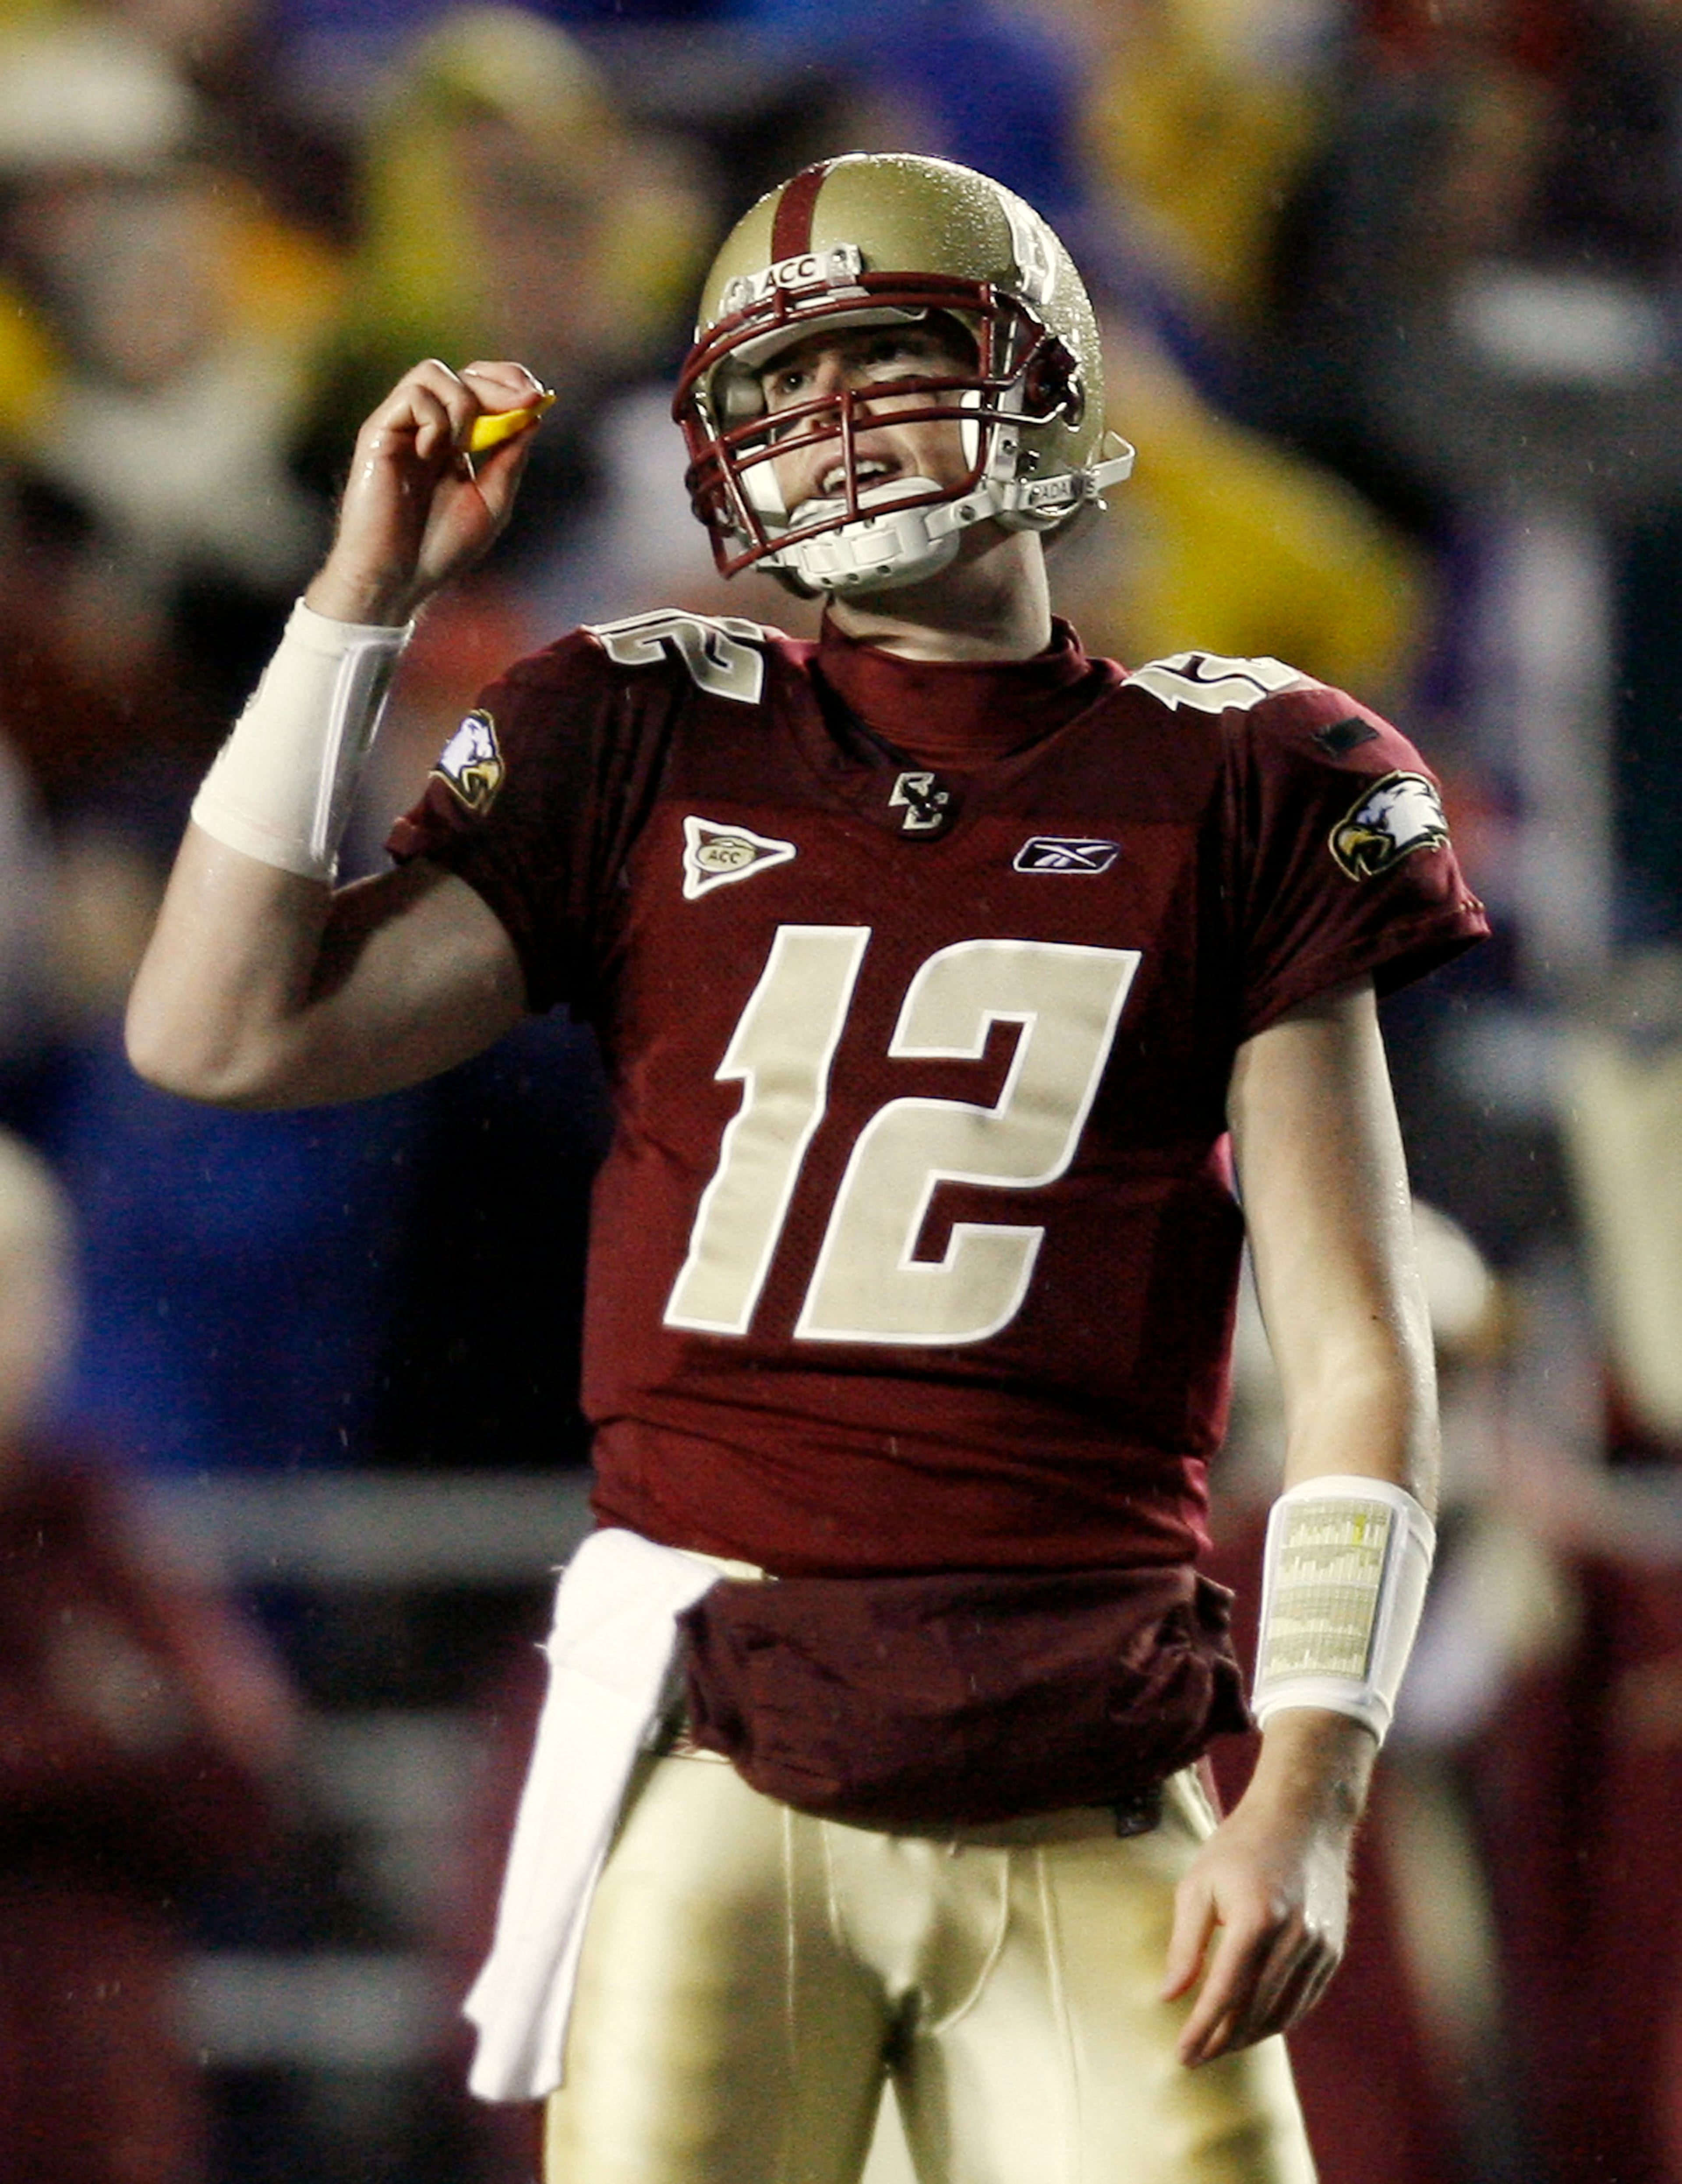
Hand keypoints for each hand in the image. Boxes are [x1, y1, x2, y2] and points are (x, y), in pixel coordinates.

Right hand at [305, 358, 546, 625]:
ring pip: (433, 372)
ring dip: (463, 402)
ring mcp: (403, 427)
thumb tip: (533, 416)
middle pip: (463, 372)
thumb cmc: (441, 549)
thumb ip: (510, 458)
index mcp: (456, 442)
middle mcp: (428, 428)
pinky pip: (414, 395)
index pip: (482, 389)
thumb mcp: (492, 501)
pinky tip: (431, 454)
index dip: (509, 382)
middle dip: (500, 381)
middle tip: (524, 400)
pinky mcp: (380, 430)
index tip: (537, 396)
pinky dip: (435, 419)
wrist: (398, 577)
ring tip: (462, 446)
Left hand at [1161, 1712, 1372, 2065]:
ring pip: (1284, 2012)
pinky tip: (1257, 2024)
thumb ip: (1185, 1944)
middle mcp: (1293, 1938)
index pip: (1224, 1993)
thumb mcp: (1199, 1884)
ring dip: (1251, 2036)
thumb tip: (1169, 1996)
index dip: (1202, 2029)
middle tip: (1197, 2058)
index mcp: (1255, 1919)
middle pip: (1255, 2011)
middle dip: (1223, 2041)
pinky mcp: (1333, 1949)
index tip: (1182, 2056)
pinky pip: (1305, 1999)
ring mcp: (1319, 1946)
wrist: (1302, 1816)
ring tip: (1221, 2045)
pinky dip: (1280, 2018)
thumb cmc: (1241, 1845)